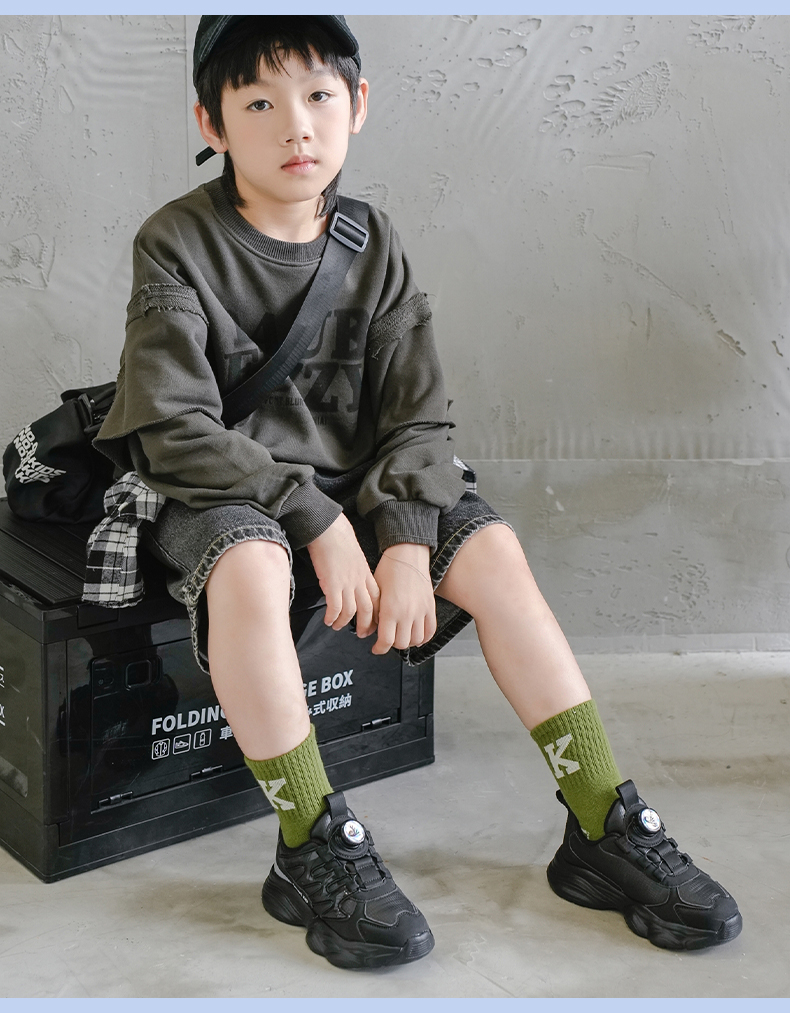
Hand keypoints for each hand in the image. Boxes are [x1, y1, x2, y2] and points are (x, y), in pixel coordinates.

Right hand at [306, 514, 379, 636]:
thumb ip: (357, 571)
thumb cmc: (338, 539)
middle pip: (368, 609)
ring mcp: (346, 583)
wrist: (328, 529)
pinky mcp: (332, 584)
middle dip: (366, 625)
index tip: (375, 622)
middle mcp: (359, 580)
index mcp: (365, 573)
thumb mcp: (355, 557)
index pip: (377, 598)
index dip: (377, 613)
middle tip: (362, 634)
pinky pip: (335, 607)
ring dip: (344, 622)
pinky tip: (327, 620)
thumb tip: (353, 580)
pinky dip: (332, 617)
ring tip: (337, 626)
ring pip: (351, 611)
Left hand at [372, 543, 435, 654]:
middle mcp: (407, 613)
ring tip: (401, 636)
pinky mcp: (430, 607)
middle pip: (401, 644)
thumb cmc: (389, 569)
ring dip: (407, 642)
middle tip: (387, 638)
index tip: (376, 648)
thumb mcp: (375, 592)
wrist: (407, 555)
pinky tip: (416, 634)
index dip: (379, 648)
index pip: (386, 641)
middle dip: (392, 644)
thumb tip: (367, 631)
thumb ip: (372, 614)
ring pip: (416, 640)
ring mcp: (421, 611)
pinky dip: (423, 637)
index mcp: (390, 610)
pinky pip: (430, 631)